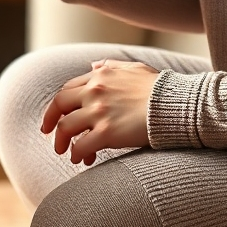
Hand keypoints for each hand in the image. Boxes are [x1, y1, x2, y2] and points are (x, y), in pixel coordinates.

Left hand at [40, 59, 160, 164]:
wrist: (176, 105)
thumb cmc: (159, 89)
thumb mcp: (134, 68)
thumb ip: (111, 66)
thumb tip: (92, 66)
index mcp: (100, 75)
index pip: (68, 89)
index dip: (58, 105)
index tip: (54, 117)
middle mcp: (95, 91)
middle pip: (59, 105)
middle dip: (51, 122)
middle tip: (50, 136)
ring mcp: (99, 111)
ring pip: (65, 127)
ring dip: (62, 142)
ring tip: (67, 153)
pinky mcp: (107, 132)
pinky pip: (81, 146)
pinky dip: (77, 154)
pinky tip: (82, 160)